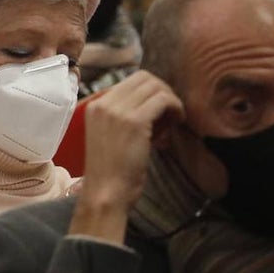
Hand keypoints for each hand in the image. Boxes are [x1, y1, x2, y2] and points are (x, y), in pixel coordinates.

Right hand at [81, 71, 183, 208]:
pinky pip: (163, 100)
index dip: (151, 92)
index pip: (130, 81)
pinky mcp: (135, 121)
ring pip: (155, 87)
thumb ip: (124, 117)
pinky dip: (175, 107)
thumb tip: (154, 103)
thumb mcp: (110, 137)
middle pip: (144, 78)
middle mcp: (104, 103)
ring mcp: (118, 111)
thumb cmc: (111, 173)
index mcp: (96, 106)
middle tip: (170, 114)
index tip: (160, 111)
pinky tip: (178, 122)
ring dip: (170, 100)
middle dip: (162, 92)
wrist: (105, 194)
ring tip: (173, 121)